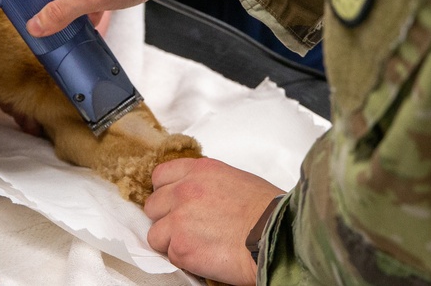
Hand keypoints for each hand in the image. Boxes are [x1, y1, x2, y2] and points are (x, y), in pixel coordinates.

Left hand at [144, 157, 282, 285]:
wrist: (277, 236)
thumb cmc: (266, 210)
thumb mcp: (234, 179)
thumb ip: (206, 182)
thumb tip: (196, 194)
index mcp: (198, 171)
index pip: (160, 176)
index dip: (165, 192)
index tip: (172, 203)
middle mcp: (183, 191)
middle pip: (153, 206)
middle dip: (166, 218)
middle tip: (186, 228)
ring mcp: (179, 219)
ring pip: (156, 234)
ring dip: (171, 241)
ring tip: (196, 245)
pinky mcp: (181, 248)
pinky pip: (170, 255)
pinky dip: (184, 260)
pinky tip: (204, 256)